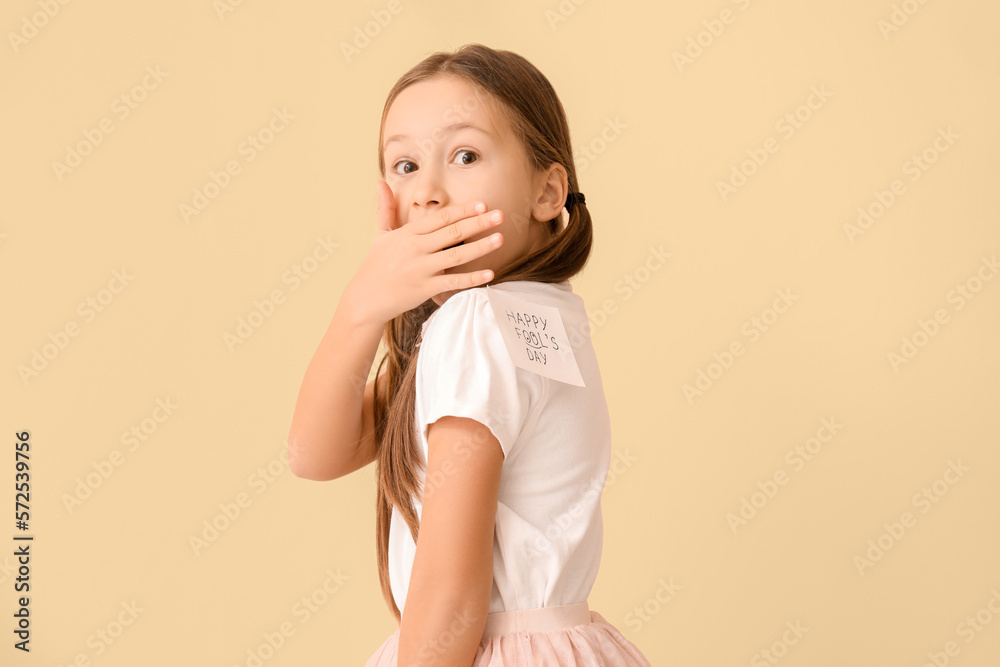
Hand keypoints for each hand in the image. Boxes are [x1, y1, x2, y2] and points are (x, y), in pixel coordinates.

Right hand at [344, 179, 504, 326]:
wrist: (365, 298)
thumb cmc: (375, 265)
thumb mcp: (380, 234)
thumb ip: (385, 209)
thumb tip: (381, 183)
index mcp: (408, 234)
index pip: (440, 218)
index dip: (462, 211)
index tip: (482, 205)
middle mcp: (416, 249)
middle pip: (452, 233)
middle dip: (478, 223)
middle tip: (500, 215)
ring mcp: (421, 269)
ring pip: (456, 256)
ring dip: (480, 247)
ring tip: (500, 238)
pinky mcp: (425, 289)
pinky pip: (453, 283)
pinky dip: (471, 278)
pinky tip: (489, 273)